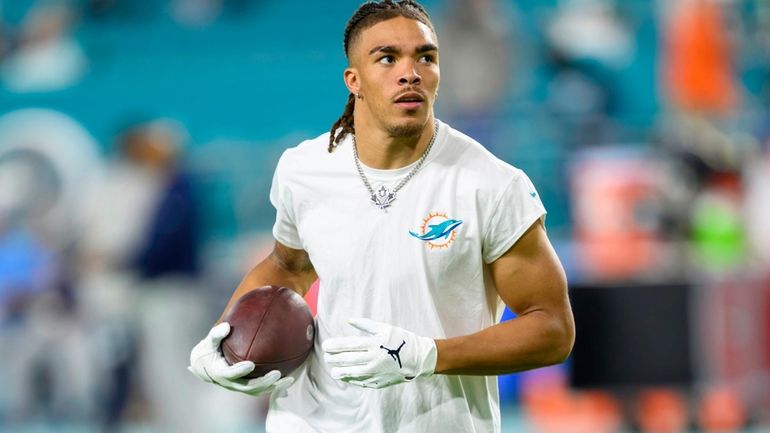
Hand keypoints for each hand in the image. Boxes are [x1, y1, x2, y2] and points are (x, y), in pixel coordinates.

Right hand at [188, 322, 293, 395]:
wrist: (206, 367)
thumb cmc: (209, 351)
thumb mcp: (209, 342)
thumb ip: (216, 334)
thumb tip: (226, 326)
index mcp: (220, 373)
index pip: (231, 374)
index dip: (240, 371)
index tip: (251, 364)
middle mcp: (231, 384)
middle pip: (248, 387)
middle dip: (263, 382)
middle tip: (277, 373)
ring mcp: (239, 387)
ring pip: (258, 391)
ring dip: (273, 388)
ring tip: (289, 380)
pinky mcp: (247, 388)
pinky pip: (262, 389)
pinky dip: (275, 388)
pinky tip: (289, 381)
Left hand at [322, 318, 436, 388]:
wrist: (418, 358)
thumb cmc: (401, 340)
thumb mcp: (384, 328)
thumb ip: (364, 324)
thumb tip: (348, 321)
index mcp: (374, 343)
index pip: (349, 345)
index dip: (335, 346)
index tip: (325, 346)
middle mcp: (373, 358)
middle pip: (348, 359)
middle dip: (334, 358)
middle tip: (326, 357)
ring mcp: (376, 371)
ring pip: (353, 373)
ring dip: (340, 372)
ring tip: (332, 370)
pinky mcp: (379, 381)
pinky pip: (362, 382)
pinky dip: (352, 380)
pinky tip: (345, 377)